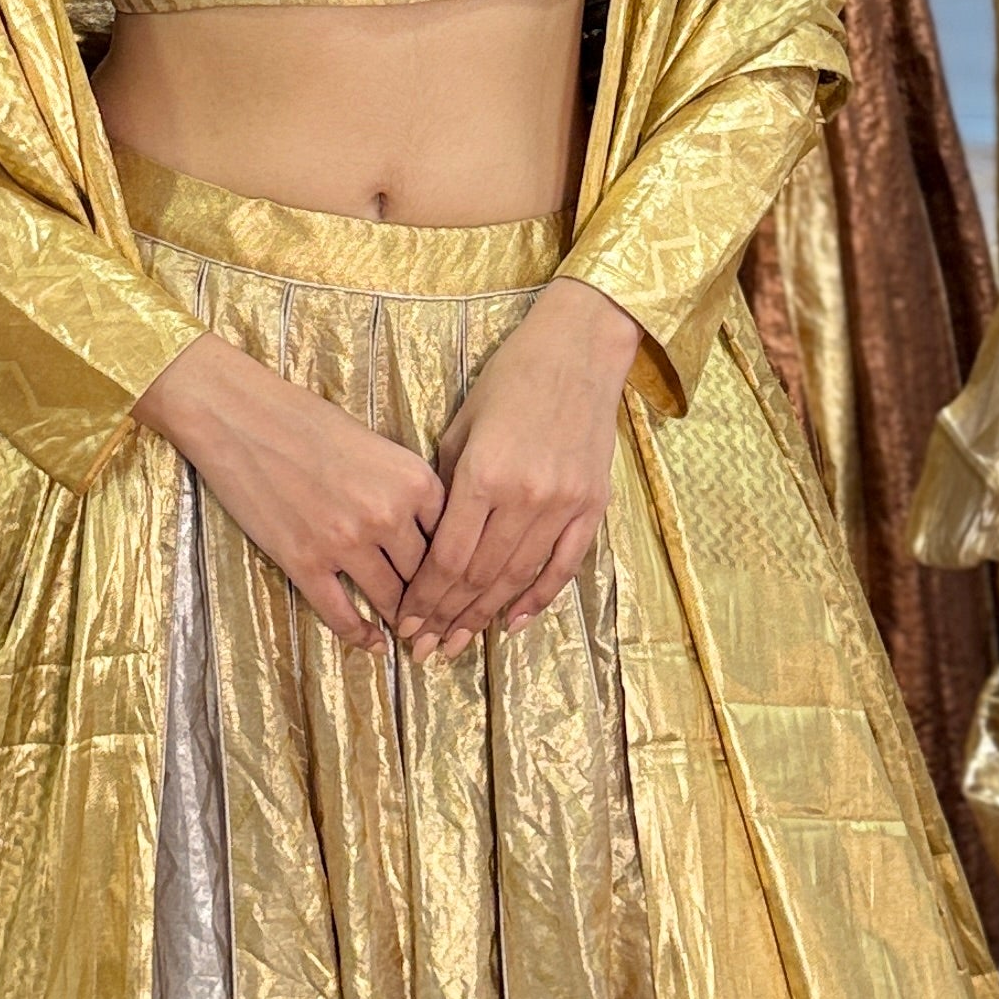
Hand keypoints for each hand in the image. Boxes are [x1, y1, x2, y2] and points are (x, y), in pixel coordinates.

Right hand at [137, 329, 445, 648]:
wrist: (240, 418)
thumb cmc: (307, 421)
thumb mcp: (377, 445)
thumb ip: (406, 488)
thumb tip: (427, 531)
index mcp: (413, 480)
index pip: (451, 538)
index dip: (455, 566)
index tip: (456, 584)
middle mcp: (387, 514)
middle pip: (424, 574)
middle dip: (431, 597)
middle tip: (437, 617)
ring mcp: (346, 542)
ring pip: (389, 598)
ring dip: (400, 617)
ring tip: (409, 632)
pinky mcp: (305, 562)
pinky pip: (341, 614)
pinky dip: (360, 635)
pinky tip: (372, 643)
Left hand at [394, 276, 639, 663]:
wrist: (578, 350)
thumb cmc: (509, 380)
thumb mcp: (462, 425)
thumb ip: (445, 484)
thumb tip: (426, 539)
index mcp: (483, 474)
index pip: (448, 557)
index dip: (425, 596)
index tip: (407, 621)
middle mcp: (524, 496)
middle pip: (479, 576)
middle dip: (447, 616)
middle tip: (425, 648)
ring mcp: (562, 504)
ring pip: (517, 578)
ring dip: (484, 616)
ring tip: (459, 645)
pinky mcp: (591, 505)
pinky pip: (562, 565)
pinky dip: (538, 598)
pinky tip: (513, 622)